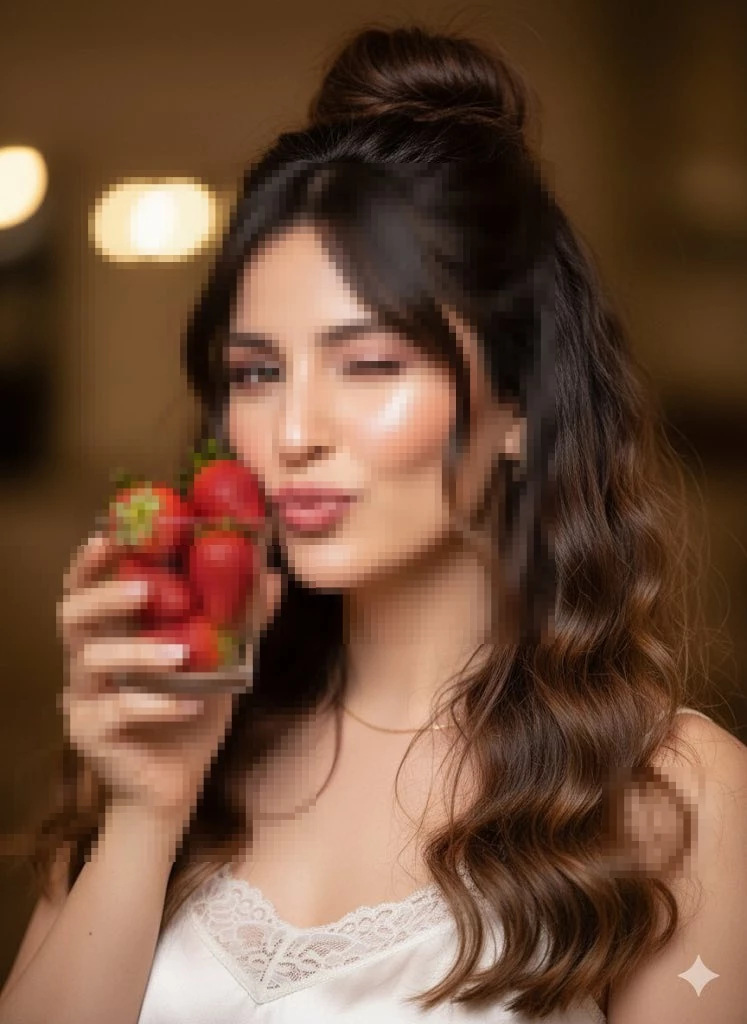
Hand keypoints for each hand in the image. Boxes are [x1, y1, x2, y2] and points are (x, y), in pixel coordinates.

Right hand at [56, 529, 283, 829]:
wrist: (175, 787)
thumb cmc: (190, 716)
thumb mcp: (222, 664)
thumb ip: (240, 622)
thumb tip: (272, 577)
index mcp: (113, 632)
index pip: (88, 585)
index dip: (94, 558)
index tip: (113, 532)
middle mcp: (88, 660)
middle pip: (72, 614)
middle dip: (106, 594)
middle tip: (145, 589)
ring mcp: (83, 698)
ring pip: (91, 661)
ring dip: (137, 652)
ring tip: (180, 654)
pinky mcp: (90, 735)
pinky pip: (116, 713)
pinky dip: (156, 705)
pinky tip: (190, 705)